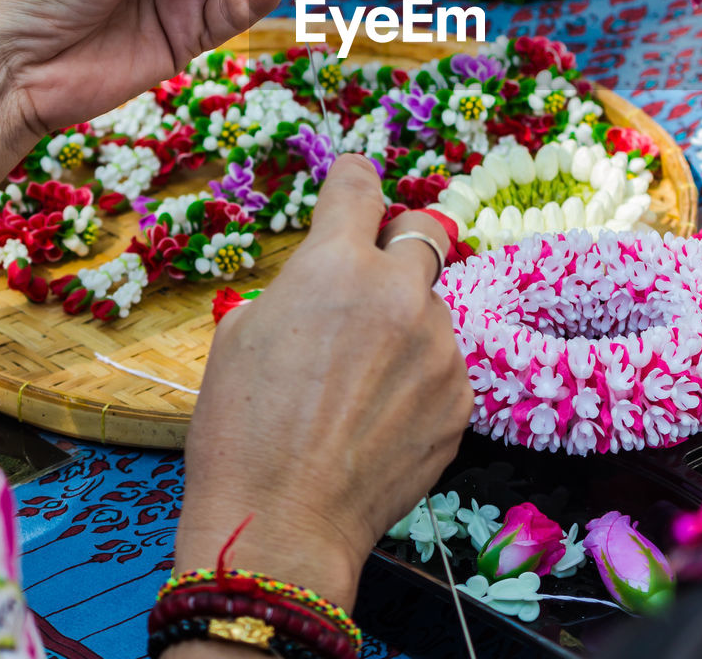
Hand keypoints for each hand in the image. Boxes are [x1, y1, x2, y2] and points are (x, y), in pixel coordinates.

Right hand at [176, 155, 473, 610]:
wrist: (281, 523)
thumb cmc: (241, 428)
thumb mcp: (241, 333)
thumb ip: (297, 287)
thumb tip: (322, 284)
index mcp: (335, 265)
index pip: (360, 185)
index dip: (354, 177)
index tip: (356, 179)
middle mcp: (398, 293)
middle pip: (424, 231)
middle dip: (400, 239)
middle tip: (375, 271)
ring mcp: (438, 347)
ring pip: (432, 306)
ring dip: (405, 321)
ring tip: (363, 379)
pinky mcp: (460, 398)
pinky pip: (444, 363)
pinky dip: (419, 375)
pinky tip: (381, 415)